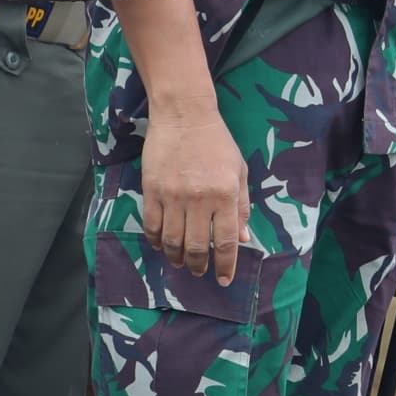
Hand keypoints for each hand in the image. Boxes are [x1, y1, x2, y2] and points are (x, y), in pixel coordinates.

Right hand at [141, 105, 252, 283]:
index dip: (225, 265)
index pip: (225, 242)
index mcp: (225, 195)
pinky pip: (152, 225)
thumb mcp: (238, 172)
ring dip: (176, 257)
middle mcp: (199, 199)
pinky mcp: (152, 191)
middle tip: (199, 271)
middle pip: (195, 247)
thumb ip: (241, 206)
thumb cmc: (217, 143)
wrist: (184, 116)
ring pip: (172, 241)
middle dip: (198, 266)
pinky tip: (161, 245)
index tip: (223, 279)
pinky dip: (157, 241)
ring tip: (180, 262)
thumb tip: (243, 238)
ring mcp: (173, 196)